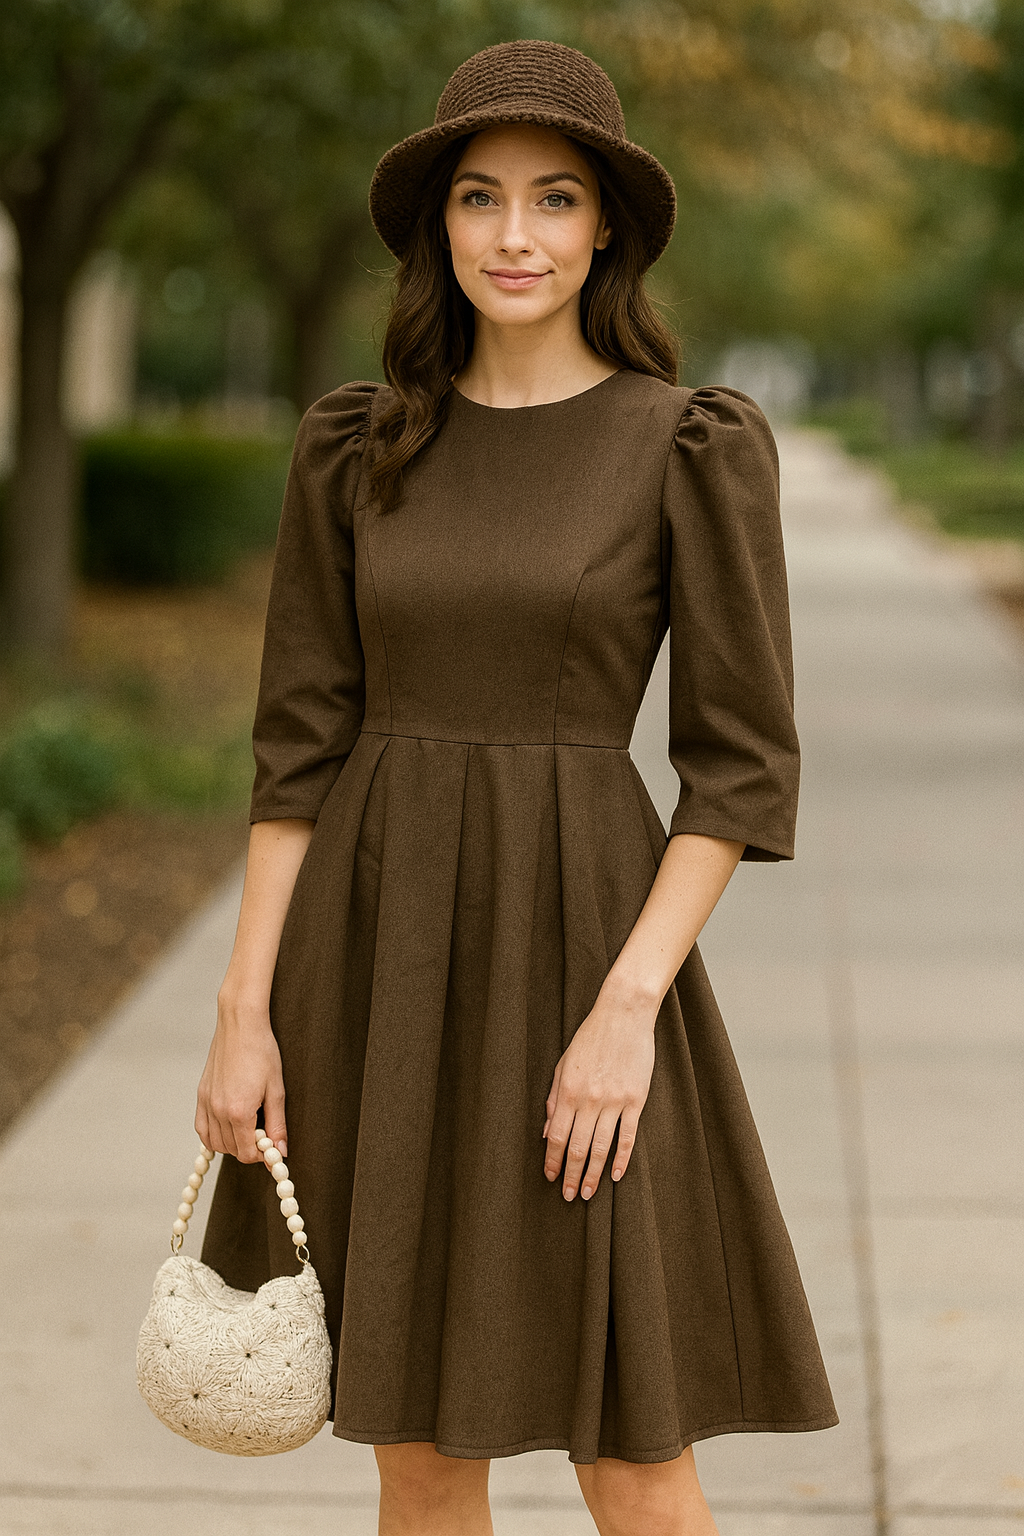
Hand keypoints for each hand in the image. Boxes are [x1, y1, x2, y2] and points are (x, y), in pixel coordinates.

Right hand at [195, 984, 286, 1163]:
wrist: (240, 1025)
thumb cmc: (262, 1052)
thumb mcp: (276, 1090)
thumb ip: (277, 1124)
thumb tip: (281, 1150)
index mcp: (238, 1112)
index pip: (246, 1153)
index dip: (262, 1155)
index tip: (272, 1146)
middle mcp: (218, 1111)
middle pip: (231, 1150)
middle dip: (249, 1149)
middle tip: (263, 1134)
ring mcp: (206, 1103)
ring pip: (215, 1143)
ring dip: (232, 1144)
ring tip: (249, 1128)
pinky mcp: (201, 1095)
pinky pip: (202, 1128)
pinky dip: (214, 1135)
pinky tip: (229, 1126)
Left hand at [543, 987, 656, 1200]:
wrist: (623, 1015)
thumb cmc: (590, 1038)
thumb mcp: (564, 1064)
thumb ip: (554, 1098)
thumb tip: (547, 1132)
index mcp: (568, 1091)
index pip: (558, 1136)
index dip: (554, 1161)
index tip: (551, 1178)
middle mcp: (590, 1100)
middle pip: (579, 1147)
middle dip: (572, 1175)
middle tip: (569, 1197)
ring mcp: (615, 1101)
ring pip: (602, 1147)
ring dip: (594, 1174)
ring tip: (589, 1193)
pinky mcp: (636, 1099)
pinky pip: (628, 1136)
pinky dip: (621, 1158)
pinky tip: (615, 1175)